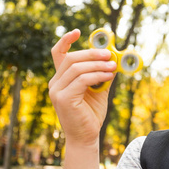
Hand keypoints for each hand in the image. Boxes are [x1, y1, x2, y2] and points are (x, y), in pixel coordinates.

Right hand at [48, 29, 116, 146]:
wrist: (86, 137)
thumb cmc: (91, 114)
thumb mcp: (98, 89)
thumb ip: (102, 74)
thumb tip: (113, 58)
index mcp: (61, 79)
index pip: (58, 54)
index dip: (66, 40)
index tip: (78, 31)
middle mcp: (55, 83)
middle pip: (71, 58)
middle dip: (92, 53)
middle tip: (110, 54)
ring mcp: (57, 91)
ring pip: (77, 68)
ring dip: (98, 64)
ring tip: (113, 66)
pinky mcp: (63, 98)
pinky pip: (82, 80)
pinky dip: (97, 75)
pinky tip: (108, 76)